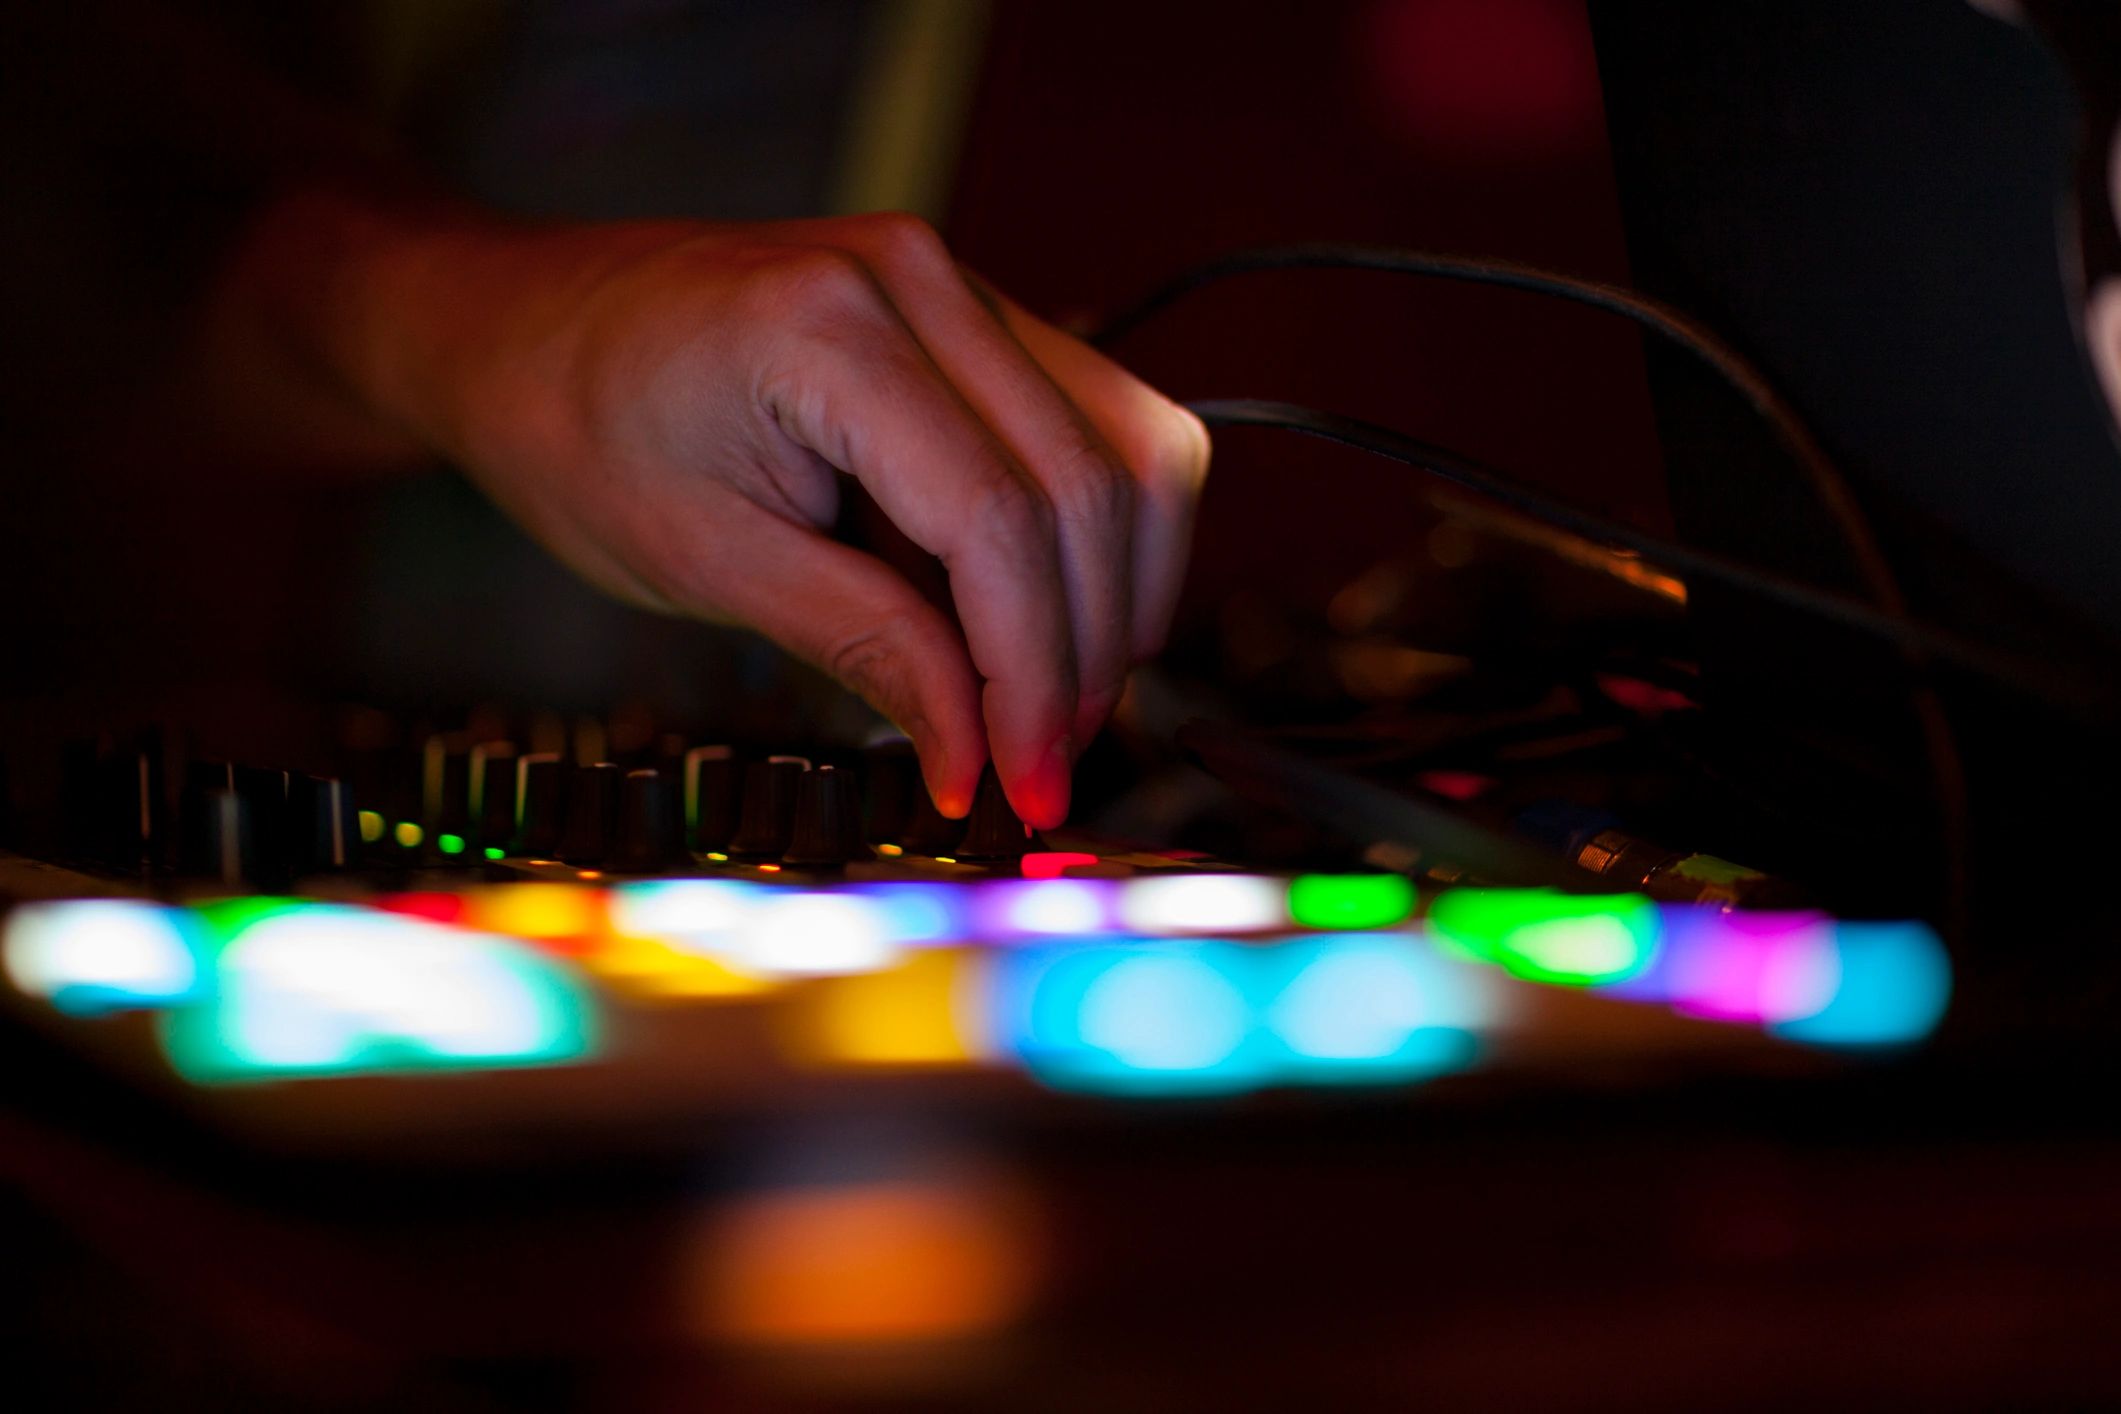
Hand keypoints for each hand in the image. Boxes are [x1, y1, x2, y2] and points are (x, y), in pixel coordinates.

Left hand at [336, 209, 1208, 825]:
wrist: (526, 329)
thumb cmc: (581, 436)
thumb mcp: (708, 565)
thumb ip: (867, 646)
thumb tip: (981, 758)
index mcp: (827, 328)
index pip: (999, 518)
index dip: (1031, 673)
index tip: (1025, 787)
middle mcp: (919, 277)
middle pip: (1092, 482)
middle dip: (1088, 652)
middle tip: (1044, 769)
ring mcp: (959, 283)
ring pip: (1133, 447)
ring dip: (1117, 594)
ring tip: (1050, 705)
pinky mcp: (976, 315)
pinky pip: (1098, 424)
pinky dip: (1096, 539)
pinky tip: (1042, 620)